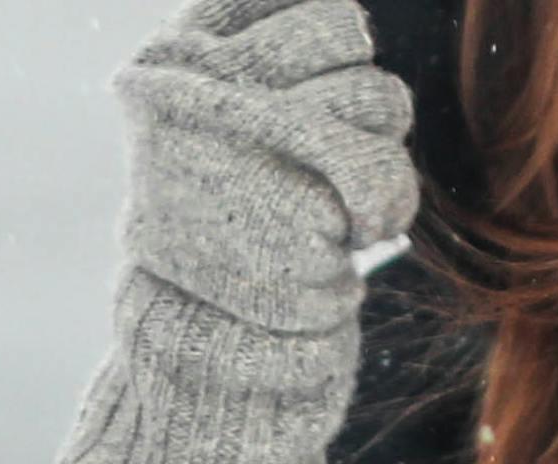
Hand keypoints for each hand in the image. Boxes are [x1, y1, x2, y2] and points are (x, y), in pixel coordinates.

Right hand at [55, 0, 419, 463]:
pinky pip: (388, 172)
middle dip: (361, 90)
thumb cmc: (217, 229)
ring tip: (333, 196)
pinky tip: (349, 232)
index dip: (322, 40)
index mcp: (169, 63)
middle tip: (336, 146)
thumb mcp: (209, 128)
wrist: (202, 337)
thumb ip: (255, 67)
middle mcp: (200, 87)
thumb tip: (340, 17)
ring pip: (378, 95)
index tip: (307, 94)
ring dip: (381, 149)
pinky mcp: (298, 199)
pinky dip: (386, 204)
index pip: (285, 2)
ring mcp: (248, 140)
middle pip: (342, 30)